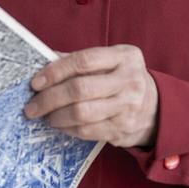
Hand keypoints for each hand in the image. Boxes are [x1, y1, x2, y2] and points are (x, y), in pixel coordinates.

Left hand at [23, 45, 157, 147]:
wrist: (155, 107)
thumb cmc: (122, 79)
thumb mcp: (110, 61)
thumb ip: (79, 60)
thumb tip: (42, 61)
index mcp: (125, 56)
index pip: (84, 61)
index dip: (56, 71)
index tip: (35, 82)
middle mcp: (129, 80)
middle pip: (80, 89)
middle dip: (50, 99)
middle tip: (32, 106)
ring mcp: (128, 106)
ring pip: (82, 113)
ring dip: (56, 116)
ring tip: (45, 116)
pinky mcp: (123, 128)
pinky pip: (87, 131)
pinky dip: (68, 128)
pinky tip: (60, 124)